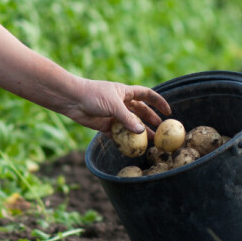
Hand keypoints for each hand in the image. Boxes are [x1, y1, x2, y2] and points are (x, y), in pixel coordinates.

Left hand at [0, 25, 171, 136]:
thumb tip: (141, 132)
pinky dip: (124, 140)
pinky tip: (131, 148)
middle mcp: (121, 103)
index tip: (169, 112)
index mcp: (125, 92)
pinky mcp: (104, 125)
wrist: (72, 100)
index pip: (147, 95)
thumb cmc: (93, 95)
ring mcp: (113, 114)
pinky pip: (117, 134)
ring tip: (150, 143)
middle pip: (140, 112)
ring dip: (139, 134)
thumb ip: (127, 119)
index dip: (159, 102)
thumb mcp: (113, 105)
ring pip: (130, 125)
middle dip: (151, 121)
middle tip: (161, 132)